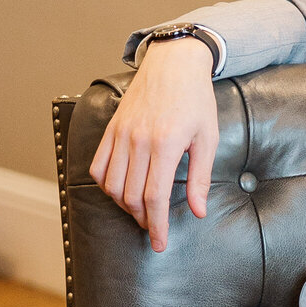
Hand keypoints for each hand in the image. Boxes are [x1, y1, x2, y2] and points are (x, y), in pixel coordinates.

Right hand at [89, 37, 218, 252]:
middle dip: (142, 219)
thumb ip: (201, 177)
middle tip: (154, 226)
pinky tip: (120, 189)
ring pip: (111, 185)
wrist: (174, 63)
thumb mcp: (207, 137)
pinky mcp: (111, 129)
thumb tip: (198, 211)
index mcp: (166, 144)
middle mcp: (139, 141)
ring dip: (124, 205)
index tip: (159, 243)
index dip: (156, 226)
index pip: (155, 197)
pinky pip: (98, 166)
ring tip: (140, 209)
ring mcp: (121, 134)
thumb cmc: (196, 99)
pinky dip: (105, 184)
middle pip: (131, 196)